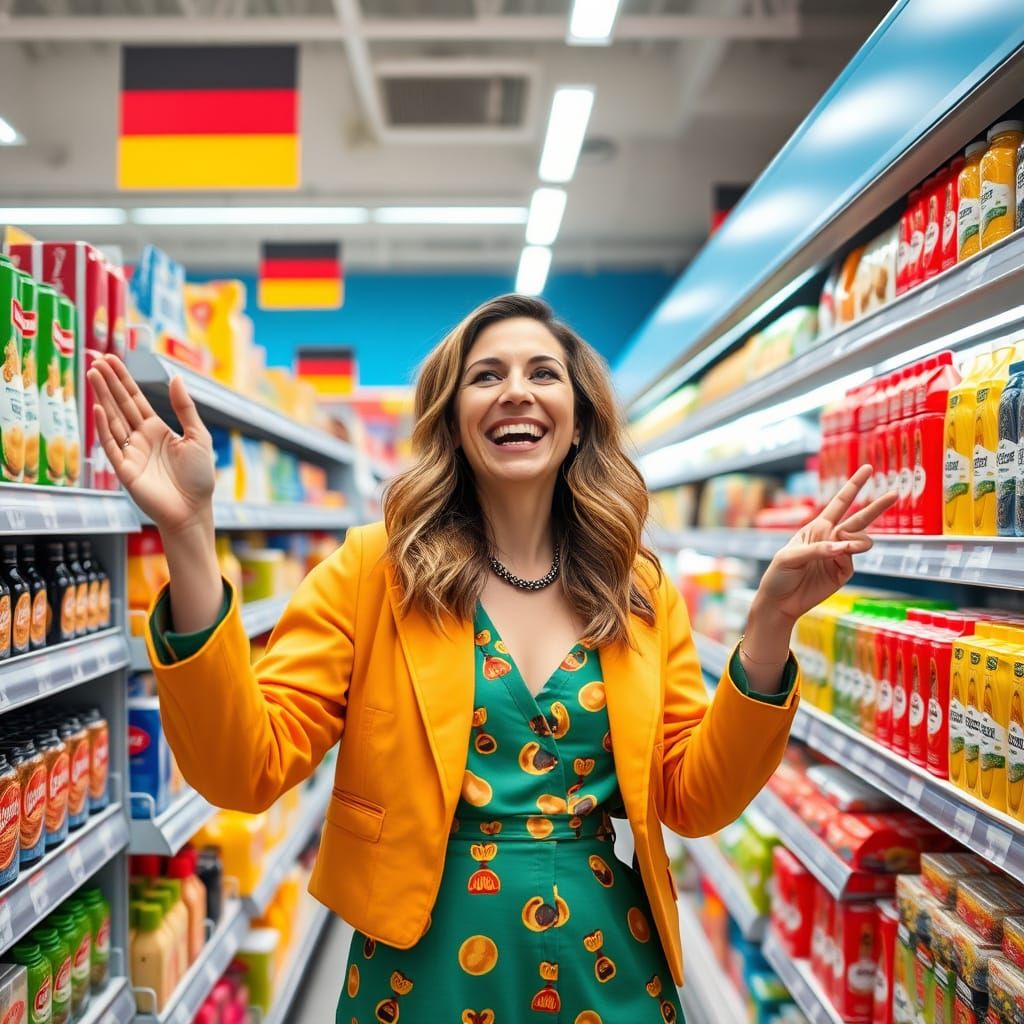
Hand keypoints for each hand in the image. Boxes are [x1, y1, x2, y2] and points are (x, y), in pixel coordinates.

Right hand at [88, 354, 215, 534]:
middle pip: (120, 405)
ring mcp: (130, 453)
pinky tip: (98, 408)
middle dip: (108, 382)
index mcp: (156, 429)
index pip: (135, 399)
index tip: (110, 359)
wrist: (193, 510)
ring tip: (92, 374)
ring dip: (102, 398)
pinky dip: (104, 428)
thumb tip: (176, 377)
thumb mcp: (197, 436)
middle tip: (95, 358)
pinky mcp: (125, 469)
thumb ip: (184, 408)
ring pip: (112, 419)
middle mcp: (140, 438)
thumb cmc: (198, 477)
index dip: (123, 379)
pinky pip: (111, 445)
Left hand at [755, 465, 896, 626]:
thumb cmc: (779, 574)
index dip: (854, 485)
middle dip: (878, 506)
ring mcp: (839, 556)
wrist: (780, 601)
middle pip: (860, 519)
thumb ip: (817, 549)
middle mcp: (832, 538)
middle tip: (896, 492)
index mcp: (818, 527)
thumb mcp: (790, 556)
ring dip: (856, 542)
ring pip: (862, 542)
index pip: (840, 502)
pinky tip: (834, 566)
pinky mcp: (843, 573)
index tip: (868, 468)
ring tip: (843, 550)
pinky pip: (852, 562)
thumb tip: (844, 547)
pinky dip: (846, 560)